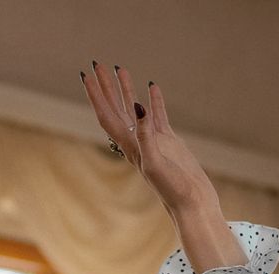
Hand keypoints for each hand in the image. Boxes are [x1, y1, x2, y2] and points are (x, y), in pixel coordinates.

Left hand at [81, 63, 215, 213]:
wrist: (192, 203)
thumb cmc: (172, 189)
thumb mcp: (156, 161)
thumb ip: (145, 135)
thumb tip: (137, 106)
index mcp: (129, 146)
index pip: (106, 115)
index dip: (95, 96)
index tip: (86, 75)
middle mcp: (137, 142)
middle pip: (115, 108)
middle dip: (105, 87)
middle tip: (98, 64)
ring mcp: (153, 141)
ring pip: (134, 109)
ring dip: (126, 90)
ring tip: (121, 69)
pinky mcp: (169, 142)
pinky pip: (157, 116)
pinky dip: (154, 101)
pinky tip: (153, 87)